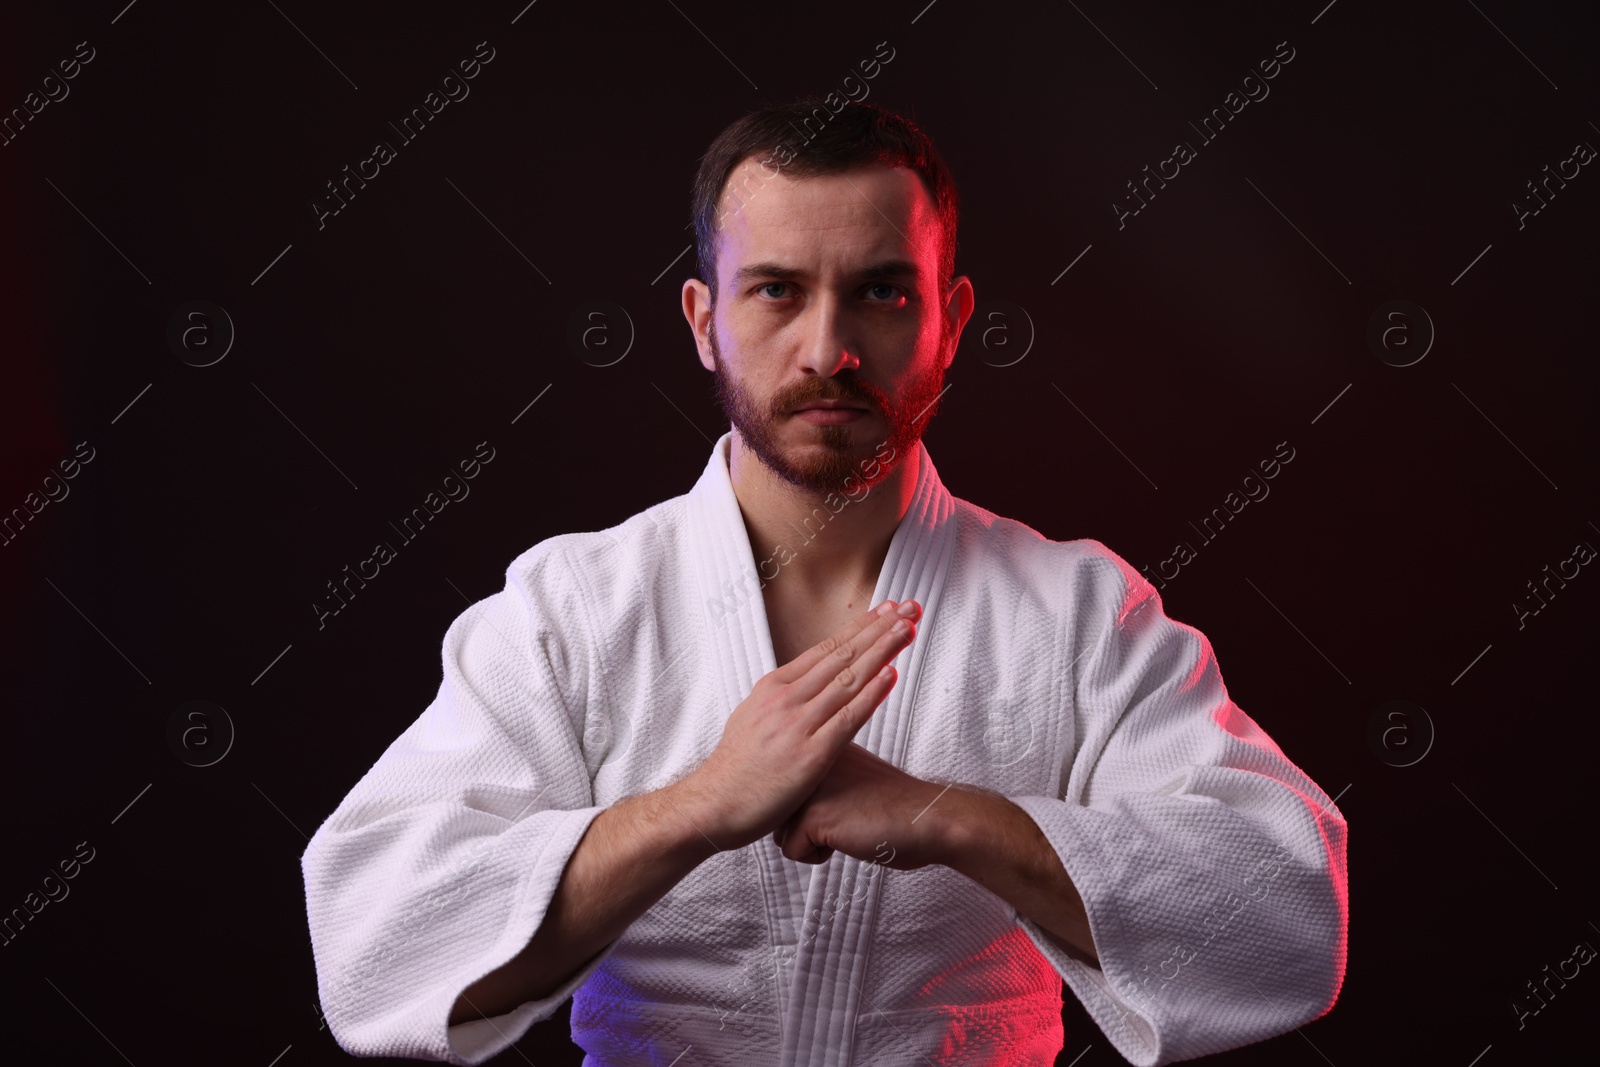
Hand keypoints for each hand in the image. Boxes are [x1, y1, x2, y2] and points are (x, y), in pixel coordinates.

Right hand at [675, 599, 921, 850]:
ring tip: (907, 629)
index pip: (826, 648)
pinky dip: (871, 694)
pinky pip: (847, 719)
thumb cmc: (733, 769)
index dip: (860, 627)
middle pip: (842, 655)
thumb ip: (780, 700)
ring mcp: (798, 724)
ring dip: (882, 651)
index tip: (886, 610)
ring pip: (848, 679)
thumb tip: (801, 687)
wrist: (711, 806)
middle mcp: (786, 698)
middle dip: (878, 629)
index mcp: (773, 686)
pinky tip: (892, 675)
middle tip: (909, 607)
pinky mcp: (810, 755)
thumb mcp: (751, 718)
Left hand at [773, 743, 950, 869]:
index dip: (806, 809)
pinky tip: (848, 839)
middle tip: (846, 818)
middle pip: (778, 811)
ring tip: (846, 828)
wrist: (928, 817)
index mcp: (818, 745)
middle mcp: (808, 759)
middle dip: (805, 828)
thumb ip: (818, 778)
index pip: (784, 788)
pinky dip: (818, 856)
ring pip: (780, 833)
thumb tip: (786, 798)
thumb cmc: (893, 805)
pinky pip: (792, 851)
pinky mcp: (813, 814)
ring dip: (810, 842)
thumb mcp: (849, 777)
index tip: (839, 807)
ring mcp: (809, 785)